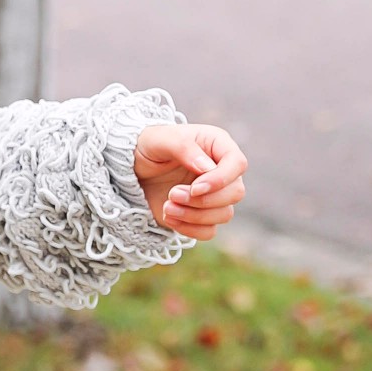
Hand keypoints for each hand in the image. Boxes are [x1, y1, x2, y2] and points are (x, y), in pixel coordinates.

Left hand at [132, 121, 246, 239]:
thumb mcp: (160, 139)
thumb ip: (184, 148)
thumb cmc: (149, 145)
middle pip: (235, 193)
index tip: (194, 188)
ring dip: (194, 215)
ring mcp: (214, 194)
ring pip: (224, 214)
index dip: (221, 179)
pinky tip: (169, 217)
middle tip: (172, 194)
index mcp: (218, 146)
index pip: (238, 164)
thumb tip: (207, 168)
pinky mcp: (202, 215)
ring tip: (167, 206)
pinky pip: (209, 231)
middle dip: (203, 200)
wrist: (133, 167)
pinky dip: (189, 229)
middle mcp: (222, 171)